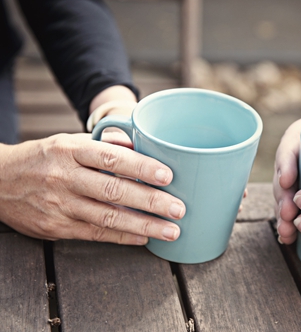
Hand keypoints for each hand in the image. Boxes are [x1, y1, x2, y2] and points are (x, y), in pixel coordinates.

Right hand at [0, 133, 185, 244]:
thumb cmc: (42, 158)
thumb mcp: (67, 142)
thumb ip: (102, 145)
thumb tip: (138, 145)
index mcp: (69, 151)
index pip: (110, 158)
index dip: (140, 168)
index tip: (167, 176)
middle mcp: (64, 178)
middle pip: (113, 191)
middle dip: (151, 202)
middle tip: (178, 209)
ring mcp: (59, 205)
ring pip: (107, 218)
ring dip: (143, 226)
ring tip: (170, 230)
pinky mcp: (56, 228)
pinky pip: (95, 234)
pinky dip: (122, 236)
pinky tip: (144, 238)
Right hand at [273, 105, 300, 243]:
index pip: (294, 141)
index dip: (286, 161)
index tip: (288, 180)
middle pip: (289, 172)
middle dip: (283, 195)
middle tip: (287, 215)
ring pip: (294, 194)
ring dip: (287, 214)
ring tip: (289, 233)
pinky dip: (299, 225)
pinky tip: (296, 240)